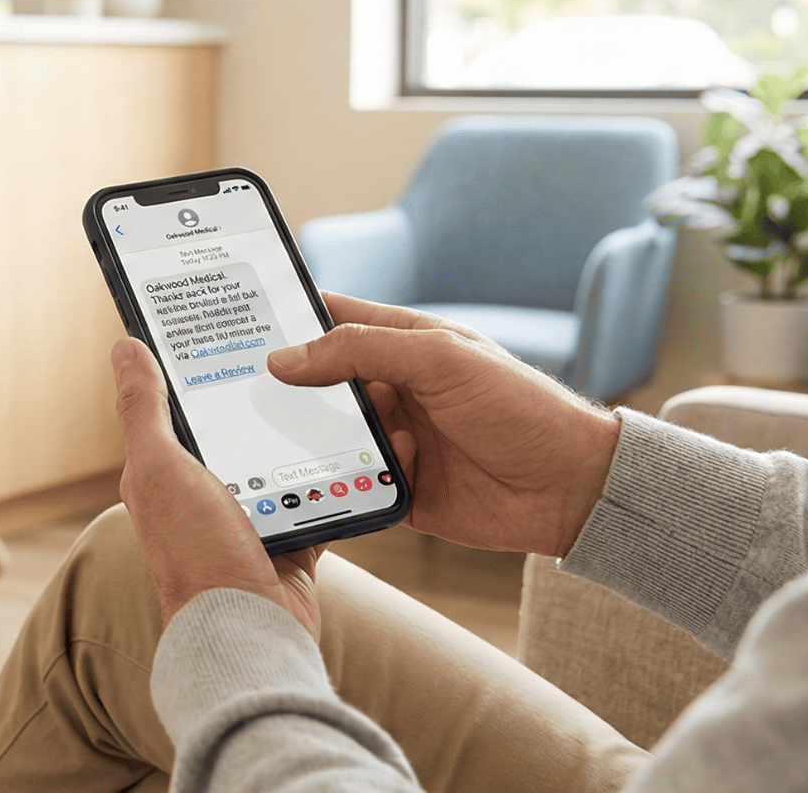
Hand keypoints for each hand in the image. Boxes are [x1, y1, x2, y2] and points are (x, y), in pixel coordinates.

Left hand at [113, 339, 324, 637]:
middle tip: (307, 352)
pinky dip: (344, 479)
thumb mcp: (160, 466)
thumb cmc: (194, 553)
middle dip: (271, 397)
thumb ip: (144, 408)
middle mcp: (204, 494)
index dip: (204, 368)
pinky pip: (322, 499)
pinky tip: (369, 449)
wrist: (247, 633)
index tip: (234, 328)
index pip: (182, 406)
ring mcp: (249, 519)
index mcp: (164, 472)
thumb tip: (123, 346)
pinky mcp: (291, 542)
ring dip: (313, 434)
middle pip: (241, 430)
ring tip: (346, 391)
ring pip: (285, 461)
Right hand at [267, 294, 622, 557]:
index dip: (286, 318)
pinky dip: (336, 484)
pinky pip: (349, 485)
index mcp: (403, 343)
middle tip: (234, 394)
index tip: (237, 322)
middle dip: (284, 389)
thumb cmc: (521, 407)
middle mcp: (393, 389)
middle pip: (317, 383)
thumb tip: (285, 358)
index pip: (331, 319)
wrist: (573, 488)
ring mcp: (394, 439)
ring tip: (273, 442)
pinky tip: (334, 482)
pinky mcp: (397, 488)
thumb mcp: (439, 359)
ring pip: (325, 437)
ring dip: (308, 440)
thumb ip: (360, 351)